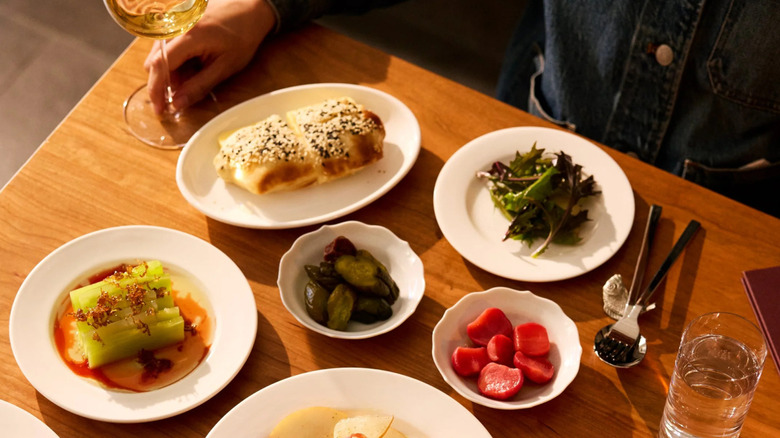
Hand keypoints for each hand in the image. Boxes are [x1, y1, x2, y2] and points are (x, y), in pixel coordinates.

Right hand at [144, 0, 275, 113]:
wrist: (250, 8)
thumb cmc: (243, 36)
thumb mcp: (225, 67)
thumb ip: (199, 86)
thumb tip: (178, 104)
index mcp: (188, 36)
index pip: (159, 66)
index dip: (156, 91)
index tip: (160, 109)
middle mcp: (175, 25)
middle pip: (155, 61)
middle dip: (166, 82)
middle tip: (185, 93)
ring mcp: (174, 21)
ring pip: (159, 54)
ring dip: (172, 71)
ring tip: (196, 73)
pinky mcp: (175, 21)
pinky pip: (166, 44)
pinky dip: (176, 59)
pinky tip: (193, 62)